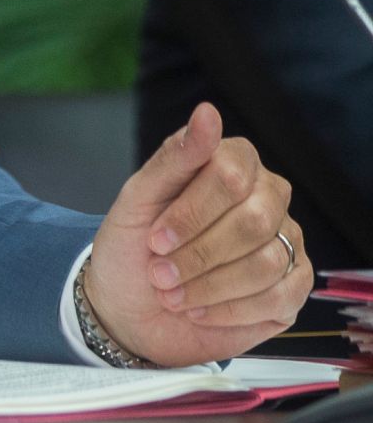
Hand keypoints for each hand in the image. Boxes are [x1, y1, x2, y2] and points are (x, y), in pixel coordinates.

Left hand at [87, 102, 310, 365]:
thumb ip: (173, 158)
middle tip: (160, 274)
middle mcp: (267, 197)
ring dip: (210, 286)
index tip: (155, 240)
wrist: (130, 306)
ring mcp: (286, 241)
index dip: (192, 212)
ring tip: (172, 294)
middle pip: (254, 221)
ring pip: (268, 262)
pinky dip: (230, 310)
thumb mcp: (136, 200)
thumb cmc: (132, 245)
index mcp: (232, 163)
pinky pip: (279, 298)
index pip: (231, 175)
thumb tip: (208, 111)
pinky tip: (197, 311)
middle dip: (199, 254)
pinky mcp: (293, 286)